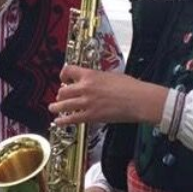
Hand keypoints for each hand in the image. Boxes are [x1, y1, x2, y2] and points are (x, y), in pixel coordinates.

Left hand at [49, 65, 165, 126]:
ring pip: (63, 105)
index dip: (63, 75)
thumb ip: (98, 78)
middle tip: (61, 97)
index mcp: (90, 75)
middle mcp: (85, 87)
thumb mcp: (111, 75)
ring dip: (56, 107)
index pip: (68, 70)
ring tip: (53, 108)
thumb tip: (94, 81)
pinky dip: (63, 120)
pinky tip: (59, 121)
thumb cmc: (131, 87)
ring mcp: (86, 102)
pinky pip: (72, 118)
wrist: (139, 99)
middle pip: (63, 90)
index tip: (63, 78)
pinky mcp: (91, 115)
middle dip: (60, 94)